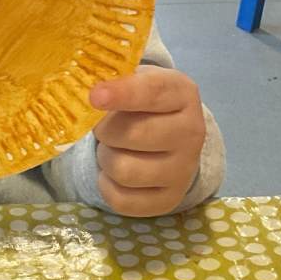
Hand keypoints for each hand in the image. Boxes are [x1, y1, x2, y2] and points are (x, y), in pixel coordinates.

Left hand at [90, 67, 205, 217]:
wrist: (171, 136)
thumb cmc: (144, 103)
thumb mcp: (136, 80)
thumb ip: (115, 79)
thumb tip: (88, 91)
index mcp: (182, 93)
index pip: (152, 92)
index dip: (122, 94)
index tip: (94, 96)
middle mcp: (192, 132)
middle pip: (133, 134)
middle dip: (105, 130)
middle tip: (103, 127)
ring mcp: (184, 170)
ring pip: (124, 170)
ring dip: (105, 158)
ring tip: (111, 148)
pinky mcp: (169, 200)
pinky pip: (121, 200)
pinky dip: (106, 185)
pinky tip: (113, 172)